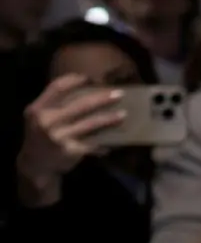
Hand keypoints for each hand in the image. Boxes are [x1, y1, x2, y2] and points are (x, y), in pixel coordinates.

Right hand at [16, 75, 126, 206]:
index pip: (56, 88)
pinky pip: (93, 143)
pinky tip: (115, 141)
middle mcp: (47, 121)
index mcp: (38, 109)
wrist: (35, 164)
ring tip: (123, 114)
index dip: (74, 80)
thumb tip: (83, 89)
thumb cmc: (40, 136)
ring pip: (91, 123)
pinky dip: (105, 142)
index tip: (89, 77)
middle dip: (102, 98)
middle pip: (80, 104)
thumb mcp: (38, 118)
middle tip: (119, 94)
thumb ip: (52, 104)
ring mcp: (60, 137)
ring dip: (109, 118)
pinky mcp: (71, 151)